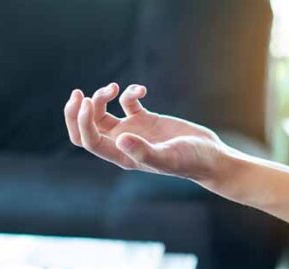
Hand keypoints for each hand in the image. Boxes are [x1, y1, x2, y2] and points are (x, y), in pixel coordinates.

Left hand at [64, 83, 224, 182]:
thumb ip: (144, 152)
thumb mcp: (169, 157)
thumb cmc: (191, 161)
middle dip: (77, 112)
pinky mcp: (146, 120)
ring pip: (102, 114)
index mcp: (122, 156)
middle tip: (80, 94)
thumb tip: (121, 138)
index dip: (81, 121)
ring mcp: (134, 131)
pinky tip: (142, 90)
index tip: (88, 102)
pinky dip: (129, 93)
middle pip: (86, 130)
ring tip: (113, 89)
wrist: (211, 157)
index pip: (89, 140)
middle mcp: (123, 144)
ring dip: (101, 97)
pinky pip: (127, 103)